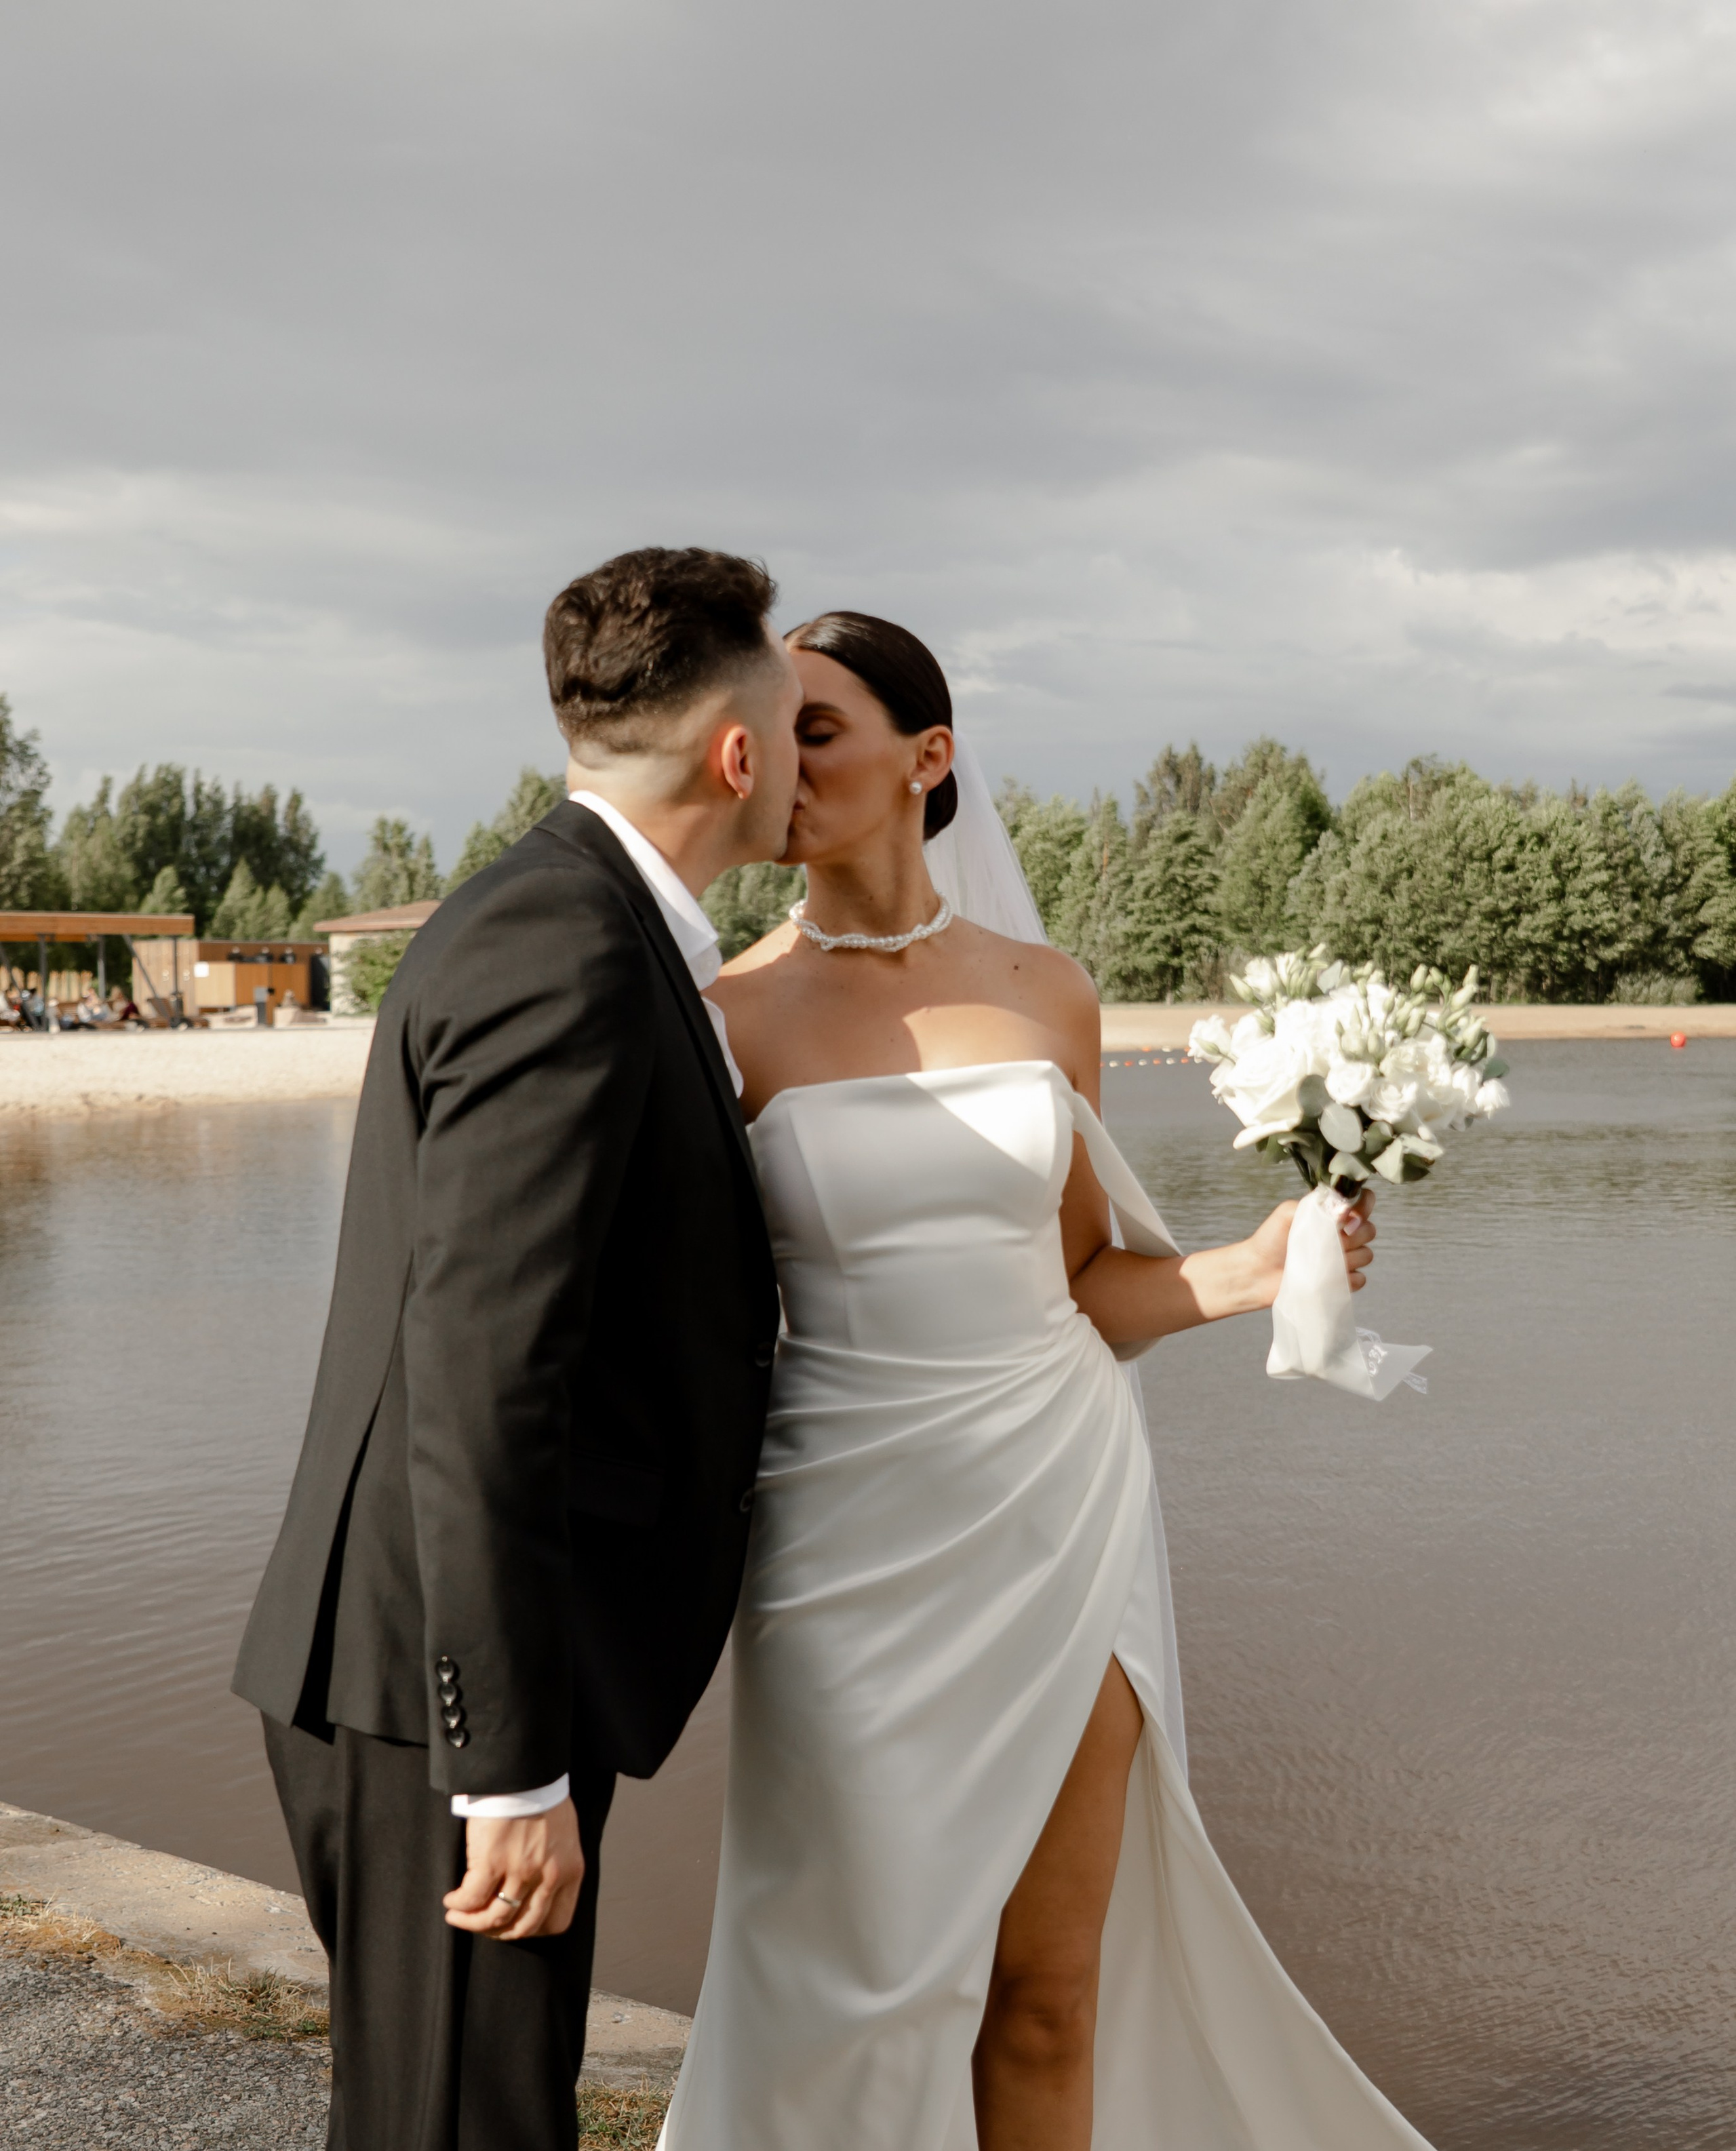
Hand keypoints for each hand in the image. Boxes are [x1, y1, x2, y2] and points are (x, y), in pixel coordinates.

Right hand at [443, 1800, 583, 1941]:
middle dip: (498, 1932)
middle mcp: (548, 1877)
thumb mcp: (564, 1836)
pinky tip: (452, 1900)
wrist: (525, 1772)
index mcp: (571, 1871)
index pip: (557, 1922)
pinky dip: (460, 1905)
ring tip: (457, 1916)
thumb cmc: (542, 1797)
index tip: (513, 1925)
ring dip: (472, 1923)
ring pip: (495, 1918)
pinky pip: (472, 1898)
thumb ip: (556, 1865)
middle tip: (481, 1925)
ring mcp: (521, 1871)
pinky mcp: (492, 1861)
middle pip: (523, 1927)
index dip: (531, 1930)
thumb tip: (536, 1889)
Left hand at [1244, 1190, 1376, 1307]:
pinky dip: (1346, 1279)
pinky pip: (1359, 1279)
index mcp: (1332, 1215)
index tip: (1346, 1216)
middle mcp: (1341, 1235)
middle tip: (1329, 1239)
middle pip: (1370, 1230)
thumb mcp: (1289, 1212)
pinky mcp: (1340, 1282)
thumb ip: (1316, 1204)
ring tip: (1320, 1260)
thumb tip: (1344, 1208)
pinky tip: (1327, 1277)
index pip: (1364, 1202)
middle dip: (1353, 1235)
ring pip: (1366, 1255)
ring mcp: (1343, 1259)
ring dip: (1347, 1257)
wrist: (1258, 1272)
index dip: (1363, 1206)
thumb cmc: (1270, 1239)